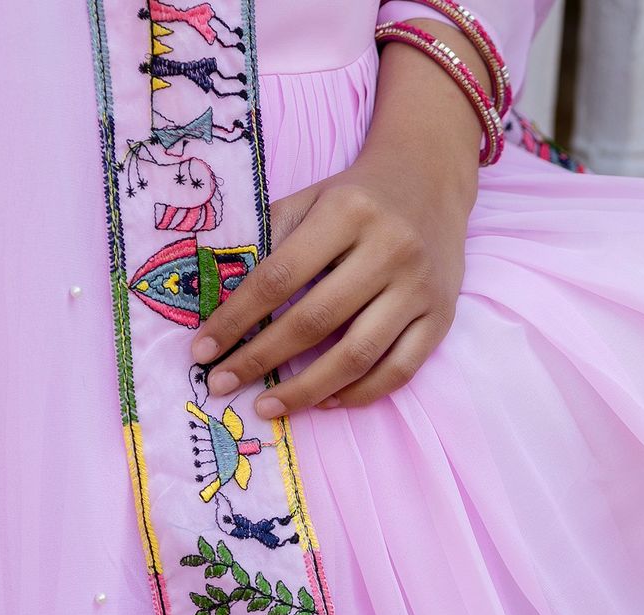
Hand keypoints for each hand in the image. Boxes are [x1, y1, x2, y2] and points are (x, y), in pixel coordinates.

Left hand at [190, 29, 482, 418]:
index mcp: (347, 211)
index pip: (279, 277)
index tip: (203, 351)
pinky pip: (397, 371)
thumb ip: (269, 240)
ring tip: (268, 406)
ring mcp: (419, 287)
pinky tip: (323, 400)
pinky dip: (358, 394)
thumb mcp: (310, 198)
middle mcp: (389, 248)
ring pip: (356, 356)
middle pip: (314, 321)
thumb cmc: (357, 197)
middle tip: (222, 384)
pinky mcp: (440, 317)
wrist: (431, 178)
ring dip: (305, 390)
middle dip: (260, 359)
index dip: (237, 319)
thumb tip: (219, 302)